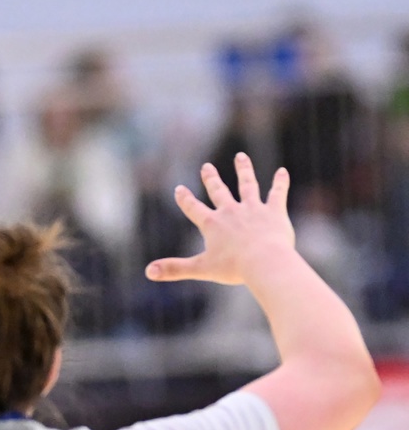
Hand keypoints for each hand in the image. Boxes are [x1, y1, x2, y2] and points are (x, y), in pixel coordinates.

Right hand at [146, 152, 295, 285]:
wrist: (264, 262)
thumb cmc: (233, 267)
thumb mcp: (201, 269)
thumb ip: (174, 269)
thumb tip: (148, 272)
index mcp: (212, 225)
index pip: (194, 208)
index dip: (185, 199)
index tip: (179, 189)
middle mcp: (231, 212)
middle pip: (219, 191)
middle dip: (211, 178)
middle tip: (206, 166)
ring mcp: (253, 209)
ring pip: (247, 185)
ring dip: (243, 170)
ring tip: (240, 157)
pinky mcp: (274, 211)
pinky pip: (276, 193)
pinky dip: (280, 182)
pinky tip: (282, 172)